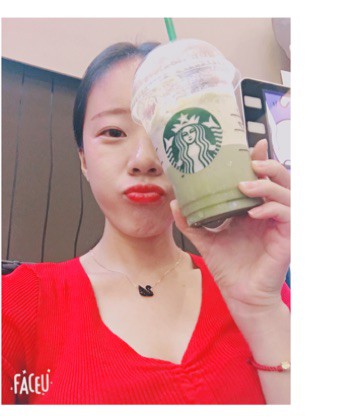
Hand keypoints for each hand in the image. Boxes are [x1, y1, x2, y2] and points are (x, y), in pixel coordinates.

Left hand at [171, 139, 289, 314]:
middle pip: (281, 179)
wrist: (239, 294)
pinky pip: (286, 216)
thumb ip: (191, 222)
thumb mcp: (206, 239)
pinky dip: (272, 210)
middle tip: (251, 163)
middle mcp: (270, 213)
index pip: (263, 179)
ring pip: (287, 194)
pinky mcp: (288, 239)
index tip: (251, 146)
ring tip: (245, 186)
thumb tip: (174, 203)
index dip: (261, 160)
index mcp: (254, 209)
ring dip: (268, 185)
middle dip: (269, 166)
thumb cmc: (228, 267)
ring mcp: (281, 225)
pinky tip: (254, 212)